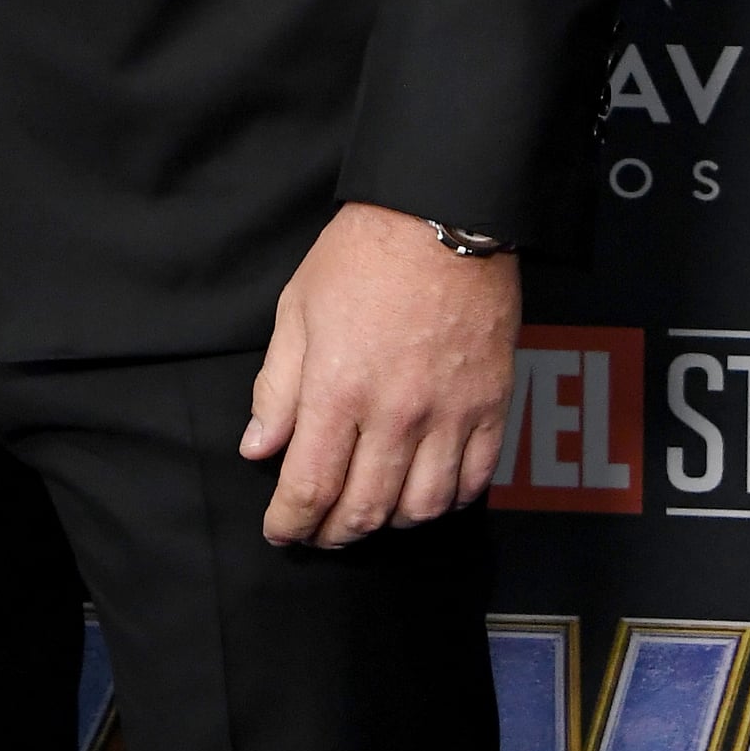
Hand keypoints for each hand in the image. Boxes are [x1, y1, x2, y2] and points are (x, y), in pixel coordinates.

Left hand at [242, 201, 518, 548]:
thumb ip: (279, 386)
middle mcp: (395, 414)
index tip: (279, 532)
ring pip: (420, 508)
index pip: (310, 485)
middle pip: (365, 508)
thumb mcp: (298, 309)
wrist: (441, 216)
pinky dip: (447, 502)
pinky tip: (424, 494)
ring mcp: (449, 415)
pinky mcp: (490, 407)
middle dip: (333, 533)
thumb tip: (259, 447)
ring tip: (368, 516)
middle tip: (317, 534)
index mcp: (338, 388)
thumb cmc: (360, 256)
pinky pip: (473, 482)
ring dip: (389, 524)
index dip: (290, 521)